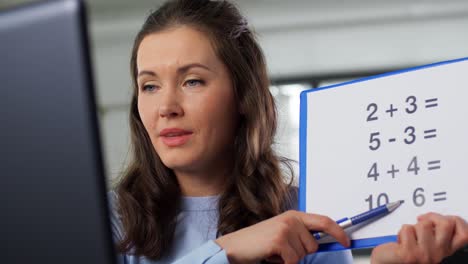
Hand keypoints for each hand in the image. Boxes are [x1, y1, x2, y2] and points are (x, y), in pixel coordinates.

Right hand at [215, 210, 349, 263]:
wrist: (235, 247)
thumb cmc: (259, 242)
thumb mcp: (282, 233)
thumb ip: (299, 234)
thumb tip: (320, 243)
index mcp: (294, 216)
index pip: (324, 221)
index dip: (338, 232)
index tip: (346, 242)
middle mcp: (291, 219)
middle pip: (314, 245)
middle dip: (300, 253)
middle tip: (282, 250)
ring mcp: (285, 229)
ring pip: (303, 255)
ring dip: (290, 259)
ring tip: (274, 252)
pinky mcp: (279, 240)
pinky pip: (293, 261)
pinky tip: (271, 256)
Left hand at [371, 212, 467, 263]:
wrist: (388, 262)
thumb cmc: (405, 249)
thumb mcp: (425, 240)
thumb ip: (435, 231)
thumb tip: (436, 216)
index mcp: (444, 250)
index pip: (464, 235)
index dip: (457, 222)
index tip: (444, 219)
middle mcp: (438, 254)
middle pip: (446, 224)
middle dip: (432, 217)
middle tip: (422, 221)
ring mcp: (425, 255)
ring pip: (424, 224)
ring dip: (412, 227)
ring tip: (409, 238)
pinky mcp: (410, 254)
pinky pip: (407, 229)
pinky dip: (401, 232)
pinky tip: (400, 243)